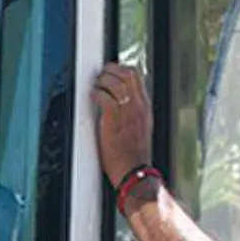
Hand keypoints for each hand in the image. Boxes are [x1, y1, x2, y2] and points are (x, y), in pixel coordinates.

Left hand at [93, 63, 154, 191]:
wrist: (135, 171)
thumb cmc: (134, 155)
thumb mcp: (140, 129)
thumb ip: (134, 114)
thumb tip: (122, 104)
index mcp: (145, 108)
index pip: (138, 79)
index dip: (123, 71)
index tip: (113, 72)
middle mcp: (139, 107)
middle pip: (128, 74)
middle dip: (113, 70)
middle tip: (102, 74)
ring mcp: (128, 111)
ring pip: (116, 82)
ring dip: (103, 80)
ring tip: (97, 85)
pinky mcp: (114, 118)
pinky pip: (104, 96)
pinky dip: (97, 92)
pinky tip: (93, 96)